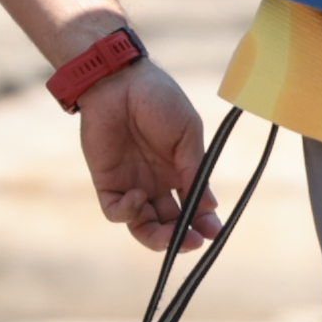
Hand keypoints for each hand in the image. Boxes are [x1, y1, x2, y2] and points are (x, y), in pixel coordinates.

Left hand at [68, 55, 215, 250]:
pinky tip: (140, 197)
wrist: (119, 80)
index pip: (192, 208)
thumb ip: (194, 170)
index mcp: (179, 171)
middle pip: (169, 224)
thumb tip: (209, 207)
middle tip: (194, 241)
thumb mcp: (187, 134)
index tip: (214, 233)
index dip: (203, 224)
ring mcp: (131, 184)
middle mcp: (156, 183)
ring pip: (143, 226)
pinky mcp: (107, 182)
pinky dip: (129, 213)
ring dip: (158, 237)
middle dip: (182, 238)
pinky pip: (116, 212)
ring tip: (171, 236)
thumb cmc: (158, 99)